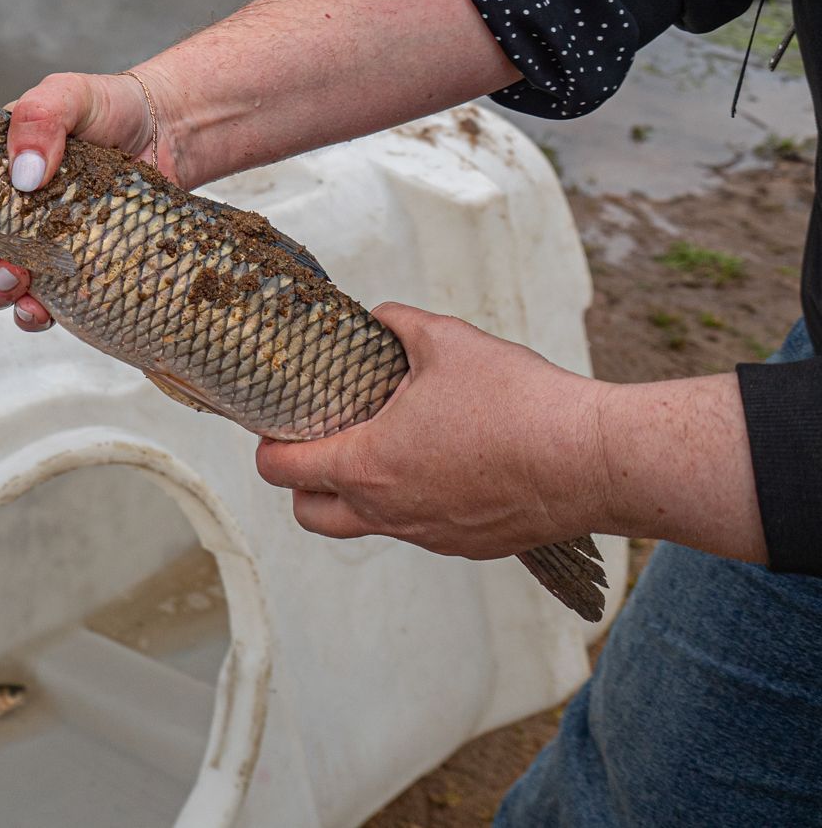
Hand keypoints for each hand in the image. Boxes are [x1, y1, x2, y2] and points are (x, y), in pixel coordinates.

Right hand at [0, 70, 178, 331]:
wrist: (165, 135)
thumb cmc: (108, 108)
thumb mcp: (67, 94)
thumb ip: (39, 118)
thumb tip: (25, 174)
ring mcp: (27, 243)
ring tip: (16, 273)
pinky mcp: (63, 271)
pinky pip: (31, 307)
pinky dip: (28, 314)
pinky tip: (40, 306)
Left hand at [254, 303, 607, 559]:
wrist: (594, 460)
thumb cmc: (518, 401)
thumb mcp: (448, 341)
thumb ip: (398, 324)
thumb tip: (379, 317)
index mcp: (367, 465)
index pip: (283, 471)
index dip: (268, 445)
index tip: (279, 422)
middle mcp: (388, 511)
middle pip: (311, 515)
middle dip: (301, 484)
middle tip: (320, 442)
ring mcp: (428, 535)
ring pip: (366, 524)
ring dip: (358, 493)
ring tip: (383, 446)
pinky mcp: (469, 545)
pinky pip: (418, 528)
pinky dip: (410, 502)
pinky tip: (438, 463)